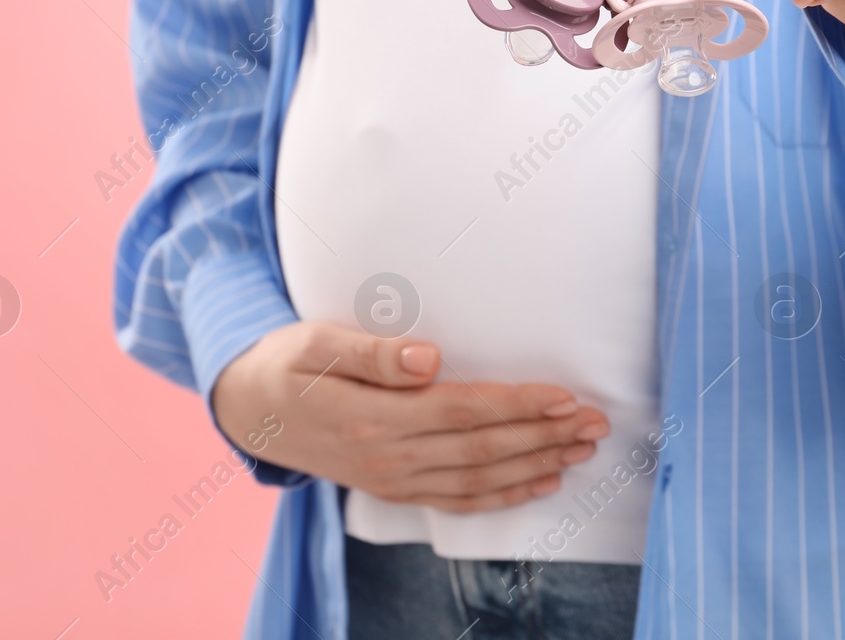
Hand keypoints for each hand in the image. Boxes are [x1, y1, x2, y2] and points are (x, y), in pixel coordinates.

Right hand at [211, 321, 609, 512]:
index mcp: (373, 417)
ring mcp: (392, 479)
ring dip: (536, 464)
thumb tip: (429, 356)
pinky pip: (457, 500)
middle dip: (544, 436)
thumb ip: (374, 353)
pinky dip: (503, 496)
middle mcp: (388, 457)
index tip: (563, 395)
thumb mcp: (318, 343)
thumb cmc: (288, 365)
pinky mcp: (393, 489)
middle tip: (595, 422)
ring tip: (582, 448)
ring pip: (478, 478)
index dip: (517, 405)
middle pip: (482, 449)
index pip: (462, 411)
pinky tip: (541, 483)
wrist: (250, 412)